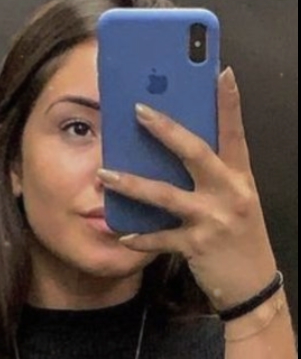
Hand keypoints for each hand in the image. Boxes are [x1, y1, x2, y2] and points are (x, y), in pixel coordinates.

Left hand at [98, 67, 276, 309]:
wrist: (253, 286)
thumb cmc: (240, 239)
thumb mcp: (237, 200)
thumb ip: (215, 177)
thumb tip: (181, 152)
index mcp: (240, 176)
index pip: (235, 132)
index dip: (229, 102)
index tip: (221, 72)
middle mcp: (229, 192)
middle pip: (195, 152)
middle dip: (165, 130)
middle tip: (138, 110)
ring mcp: (213, 219)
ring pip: (166, 195)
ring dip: (132, 184)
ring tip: (104, 174)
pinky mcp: (198, 245)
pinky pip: (161, 239)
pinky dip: (141, 238)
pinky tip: (122, 235)